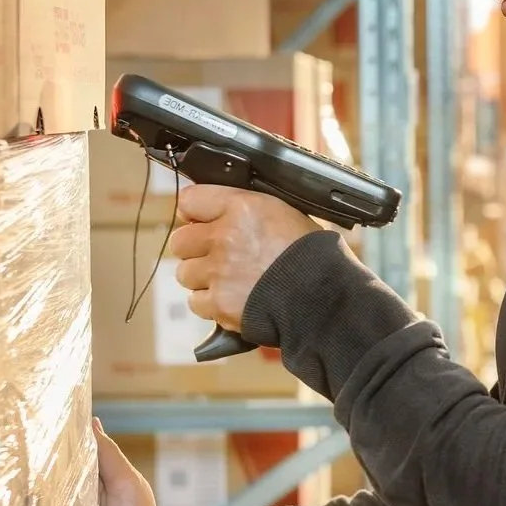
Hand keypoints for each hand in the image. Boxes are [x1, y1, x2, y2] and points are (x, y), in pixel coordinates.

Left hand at [166, 184, 318, 346]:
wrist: (325, 298)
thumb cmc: (312, 255)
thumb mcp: (284, 213)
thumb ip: (245, 209)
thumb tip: (212, 212)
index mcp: (242, 207)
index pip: (190, 200)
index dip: (196, 214)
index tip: (202, 223)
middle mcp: (225, 236)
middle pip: (180, 241)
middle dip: (196, 250)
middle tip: (219, 257)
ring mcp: (219, 272)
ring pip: (185, 273)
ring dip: (203, 279)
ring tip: (231, 281)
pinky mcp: (219, 303)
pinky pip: (196, 302)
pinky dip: (211, 304)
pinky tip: (234, 299)